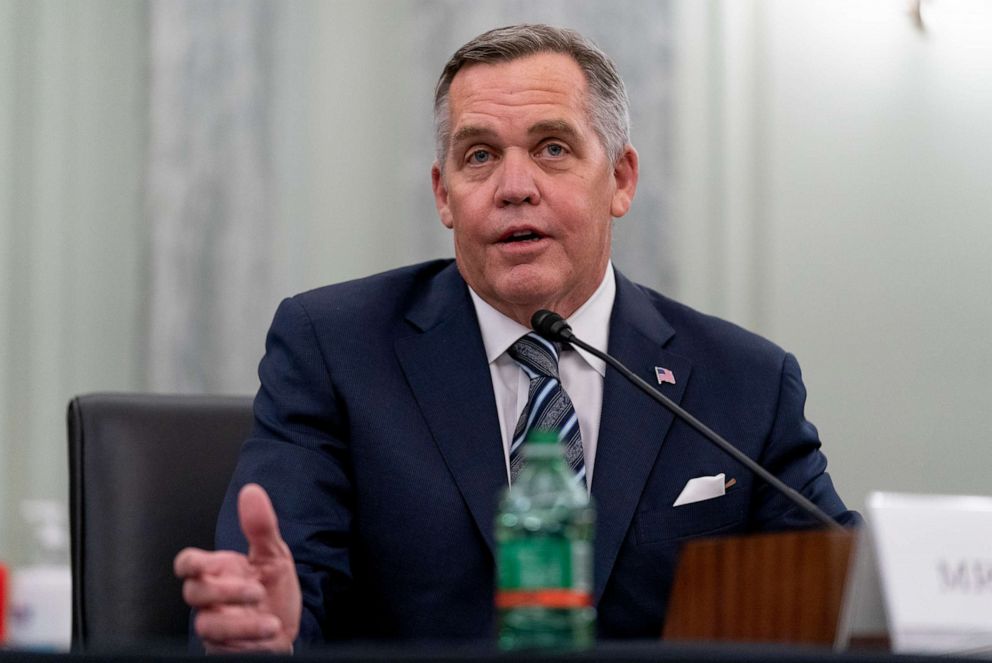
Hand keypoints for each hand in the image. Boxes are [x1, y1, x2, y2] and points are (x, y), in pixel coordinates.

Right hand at [174, 483, 301, 652]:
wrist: (286, 630)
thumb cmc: (274, 592)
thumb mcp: (274, 556)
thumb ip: (261, 526)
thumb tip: (251, 491)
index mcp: (219, 571)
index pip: (188, 564)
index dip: (188, 564)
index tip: (200, 564)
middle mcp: (212, 597)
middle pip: (193, 592)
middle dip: (225, 592)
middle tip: (258, 591)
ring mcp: (215, 623)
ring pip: (206, 622)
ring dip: (240, 621)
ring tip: (270, 619)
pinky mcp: (222, 647)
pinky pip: (220, 644)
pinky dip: (247, 637)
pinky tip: (269, 630)